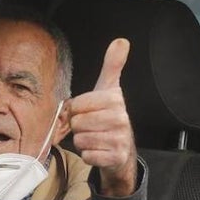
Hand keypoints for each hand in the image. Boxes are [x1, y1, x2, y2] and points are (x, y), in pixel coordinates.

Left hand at [66, 38, 137, 196]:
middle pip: (77, 123)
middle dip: (79, 127)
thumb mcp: (109, 89)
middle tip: (91, 126)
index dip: (77, 110)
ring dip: (83, 142)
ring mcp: (120, 139)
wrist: (122, 149)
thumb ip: (113, 65)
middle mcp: (121, 119)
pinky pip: (88, 156)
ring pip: (81, 140)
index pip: (77, 105)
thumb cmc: (109, 116)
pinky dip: (89, 155)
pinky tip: (98, 150)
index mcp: (115, 100)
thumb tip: (121, 41)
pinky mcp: (116, 157)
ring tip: (95, 138)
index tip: (88, 111)